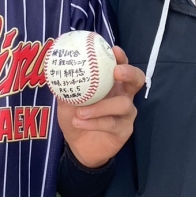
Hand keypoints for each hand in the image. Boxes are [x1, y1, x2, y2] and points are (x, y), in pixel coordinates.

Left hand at [57, 47, 144, 168]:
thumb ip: (67, 87)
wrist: (78, 147)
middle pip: (137, 80)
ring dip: (100, 107)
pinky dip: (94, 122)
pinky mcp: (124, 130)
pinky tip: (79, 122)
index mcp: (112, 84)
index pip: (121, 66)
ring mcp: (126, 114)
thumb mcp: (67, 101)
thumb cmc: (76, 117)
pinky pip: (111, 123)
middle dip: (129, 73)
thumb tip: (58, 70)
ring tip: (80, 111)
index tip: (114, 50)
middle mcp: (123, 95)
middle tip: (116, 72)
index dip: (121, 57)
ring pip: (123, 104)